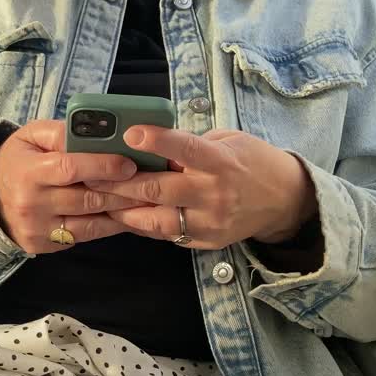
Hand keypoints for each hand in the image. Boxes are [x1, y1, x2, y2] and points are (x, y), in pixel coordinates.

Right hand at [0, 120, 152, 253]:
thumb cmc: (17, 160)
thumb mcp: (30, 136)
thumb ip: (60, 132)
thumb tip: (96, 131)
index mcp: (28, 172)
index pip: (70, 168)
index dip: (103, 166)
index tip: (130, 164)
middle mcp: (32, 204)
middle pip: (86, 199)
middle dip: (122, 192)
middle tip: (150, 185)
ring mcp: (37, 229)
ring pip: (90, 224)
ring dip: (121, 213)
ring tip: (145, 202)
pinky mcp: (43, 246)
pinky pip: (83, 237)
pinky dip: (107, 228)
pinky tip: (125, 217)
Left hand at [85, 126, 318, 249]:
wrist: (285, 200)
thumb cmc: (250, 162)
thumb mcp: (227, 141)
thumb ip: (189, 146)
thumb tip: (147, 145)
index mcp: (221, 162)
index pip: (186, 149)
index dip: (158, 141)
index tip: (130, 133)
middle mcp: (214, 194)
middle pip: (159, 190)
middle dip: (120, 183)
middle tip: (90, 175)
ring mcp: (208, 222)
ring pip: (155, 220)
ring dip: (122, 210)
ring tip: (96, 200)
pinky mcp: (204, 242)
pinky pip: (164, 234)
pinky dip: (141, 224)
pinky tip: (121, 215)